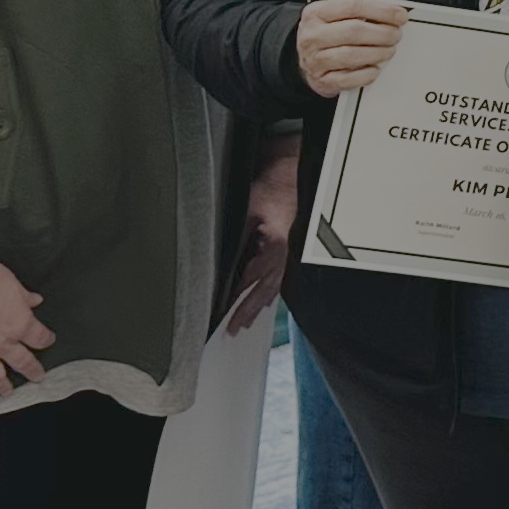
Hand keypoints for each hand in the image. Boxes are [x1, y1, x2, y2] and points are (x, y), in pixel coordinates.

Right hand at [0, 220, 54, 401]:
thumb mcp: (12, 283)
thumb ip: (24, 297)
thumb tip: (36, 300)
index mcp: (19, 324)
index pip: (39, 337)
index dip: (45, 339)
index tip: (48, 341)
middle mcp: (1, 344)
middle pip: (22, 362)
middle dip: (32, 370)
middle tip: (38, 377)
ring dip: (2, 386)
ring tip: (7, 393)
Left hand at [224, 133, 302, 333]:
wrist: (290, 178)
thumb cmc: (268, 192)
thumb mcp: (245, 212)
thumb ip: (235, 239)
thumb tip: (218, 264)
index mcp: (274, 248)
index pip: (250, 281)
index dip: (236, 300)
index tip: (224, 316)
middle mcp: (282, 256)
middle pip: (263, 292)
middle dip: (246, 312)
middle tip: (232, 330)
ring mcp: (287, 256)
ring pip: (271, 288)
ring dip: (256, 307)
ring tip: (242, 324)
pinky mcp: (286, 253)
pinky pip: (277, 279)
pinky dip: (267, 295)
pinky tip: (261, 303)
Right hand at [294, 0, 408, 98]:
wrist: (305, 60)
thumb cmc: (327, 35)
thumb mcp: (334, 15)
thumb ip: (359, 11)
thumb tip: (393, 13)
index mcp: (317, 13)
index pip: (354, 6)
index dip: (382, 10)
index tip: (400, 16)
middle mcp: (313, 35)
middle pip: (354, 31)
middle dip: (383, 33)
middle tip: (396, 35)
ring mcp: (315, 60)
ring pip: (351, 55)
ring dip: (378, 52)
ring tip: (389, 50)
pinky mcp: (323, 81)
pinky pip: (349, 79)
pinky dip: (366, 74)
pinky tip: (375, 69)